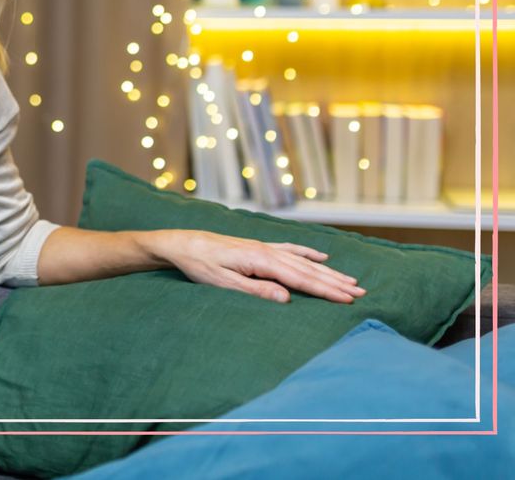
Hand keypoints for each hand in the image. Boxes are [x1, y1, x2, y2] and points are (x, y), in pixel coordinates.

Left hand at [158, 229, 366, 303]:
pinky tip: (322, 255)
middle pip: (308, 269)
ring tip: (351, 280)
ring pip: (303, 260)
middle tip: (362, 293)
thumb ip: (256, 290)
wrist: (181, 243)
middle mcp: (267, 251)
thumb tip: (288, 298)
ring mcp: (264, 247)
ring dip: (328, 270)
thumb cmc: (199, 265)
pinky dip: (308, 253)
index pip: (301, 279)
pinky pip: (290, 249)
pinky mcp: (258, 247)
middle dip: (335, 282)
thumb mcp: (224, 283)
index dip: (326, 290)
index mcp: (261, 261)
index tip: (349, 300)